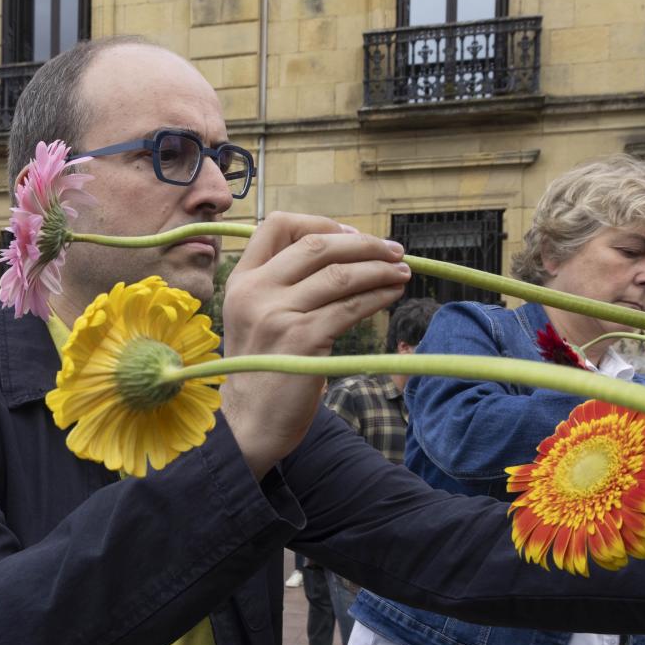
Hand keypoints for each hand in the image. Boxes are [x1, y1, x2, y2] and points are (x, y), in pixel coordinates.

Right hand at [217, 214, 409, 476]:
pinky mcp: (304, 338)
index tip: (349, 234)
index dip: (319, 222)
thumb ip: (282, 285)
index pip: (277, 225)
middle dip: (363, 243)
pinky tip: (392, 295)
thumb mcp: (256, 318)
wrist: (249, 422)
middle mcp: (256, 291)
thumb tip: (341, 252)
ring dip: (380, 268)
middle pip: (317, 244)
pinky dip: (378, 296)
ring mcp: (278, 314)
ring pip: (340, 274)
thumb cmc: (262, 370)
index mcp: (242, 281)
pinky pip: (351, 306)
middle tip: (394, 250)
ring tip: (402, 272)